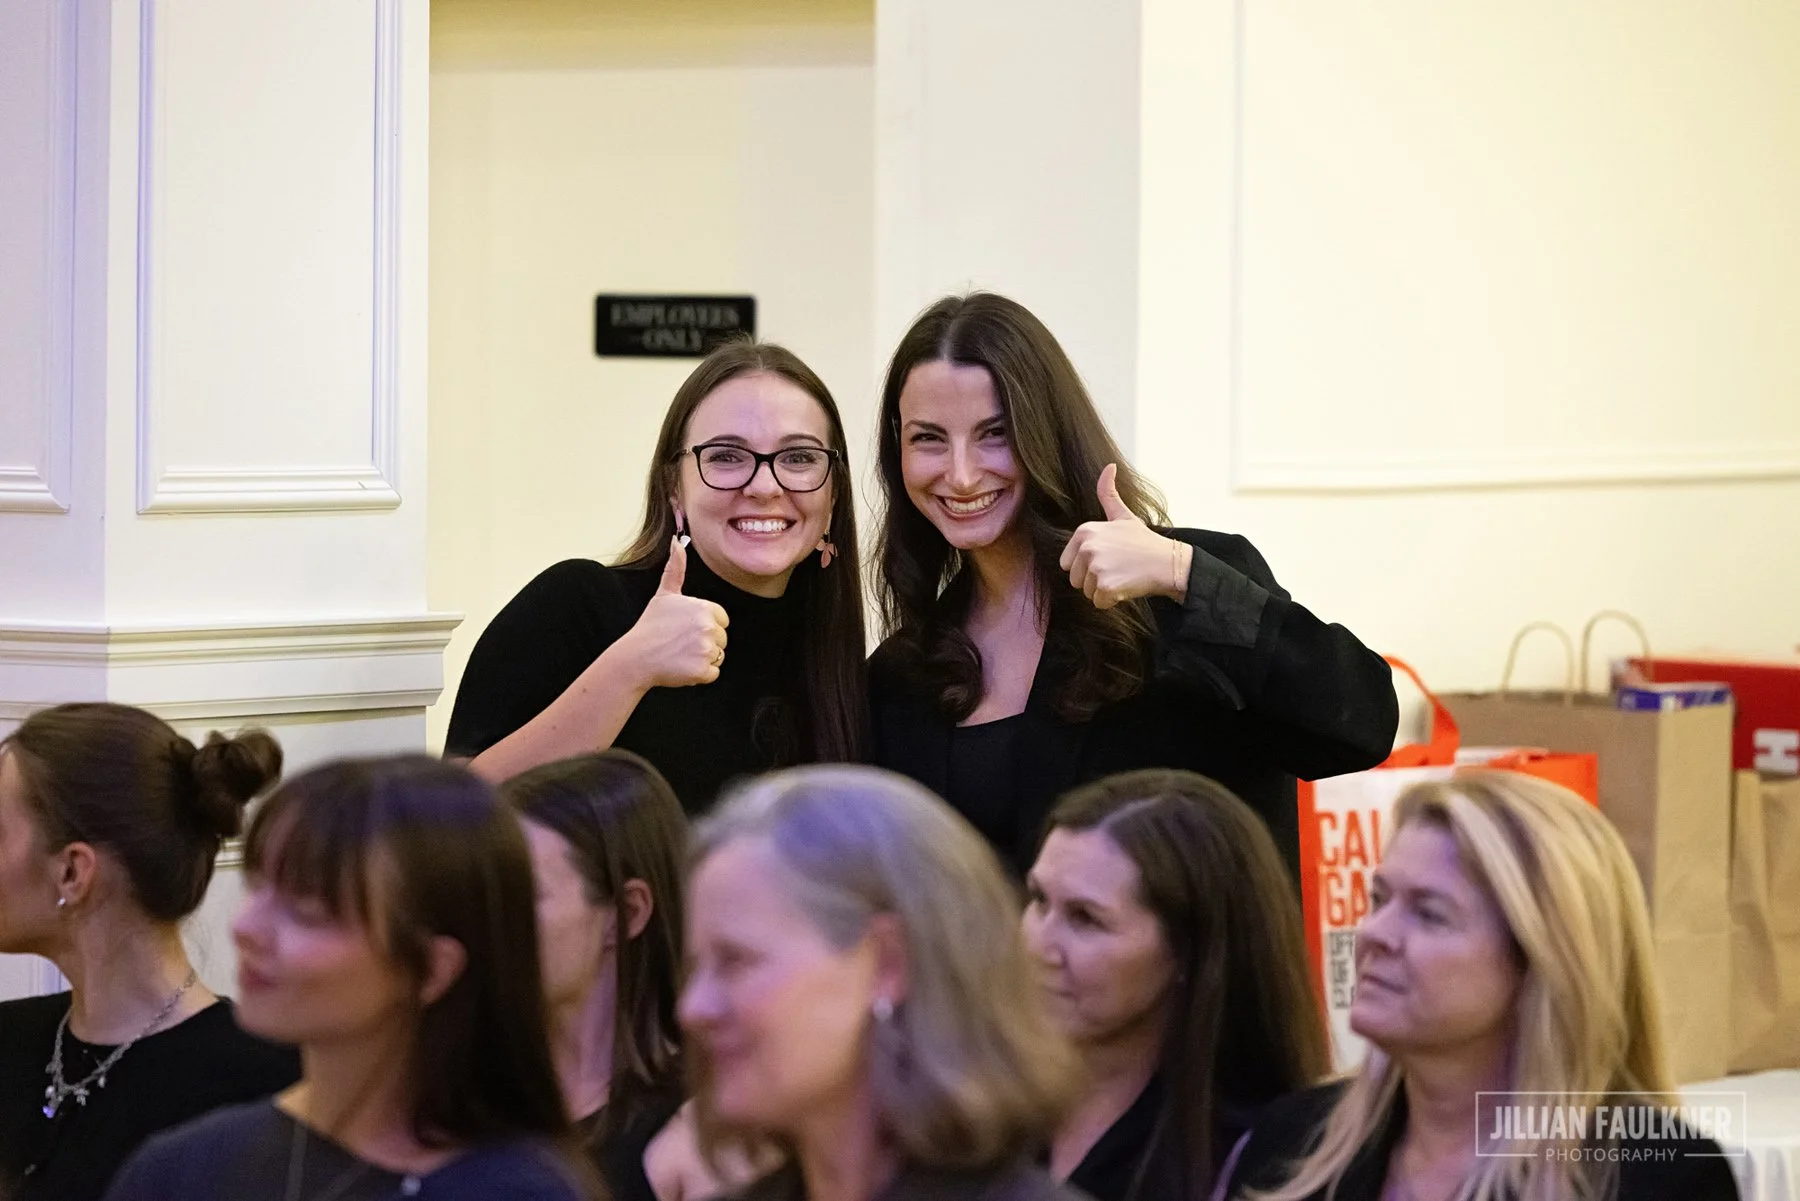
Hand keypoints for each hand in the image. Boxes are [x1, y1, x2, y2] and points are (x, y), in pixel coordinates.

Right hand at [616, 538, 729, 688]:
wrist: (635, 657)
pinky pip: (713, 673)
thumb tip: (677, 541)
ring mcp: (706, 649)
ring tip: (680, 654)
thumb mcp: (664, 595)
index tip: (685, 628)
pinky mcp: (702, 670)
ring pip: (719, 656)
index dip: (704, 625)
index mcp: (704, 607)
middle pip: (722, 638)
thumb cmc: (650, 626)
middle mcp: (708, 627)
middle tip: (680, 642)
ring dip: (702, 658)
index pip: (721, 620)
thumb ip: (676, 568)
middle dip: (704, 642)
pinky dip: (699, 674)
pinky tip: (681, 666)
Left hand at [1058, 463, 1191, 608]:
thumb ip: (1108, 493)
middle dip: (1095, 580)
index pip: (1068, 563)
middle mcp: (1087, 547)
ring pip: (1087, 592)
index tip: (1109, 558)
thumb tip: (1108, 466)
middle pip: (1076, 580)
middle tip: (1118, 569)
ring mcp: (1096, 567)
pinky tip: (1127, 586)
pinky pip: (1099, 603)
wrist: (1168, 562)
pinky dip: (1112, 601)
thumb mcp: (1123, 516)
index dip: (1087, 566)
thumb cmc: (1144, 542)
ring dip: (1104, 590)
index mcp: (1085, 531)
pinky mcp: (1106, 586)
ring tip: (1124, 576)